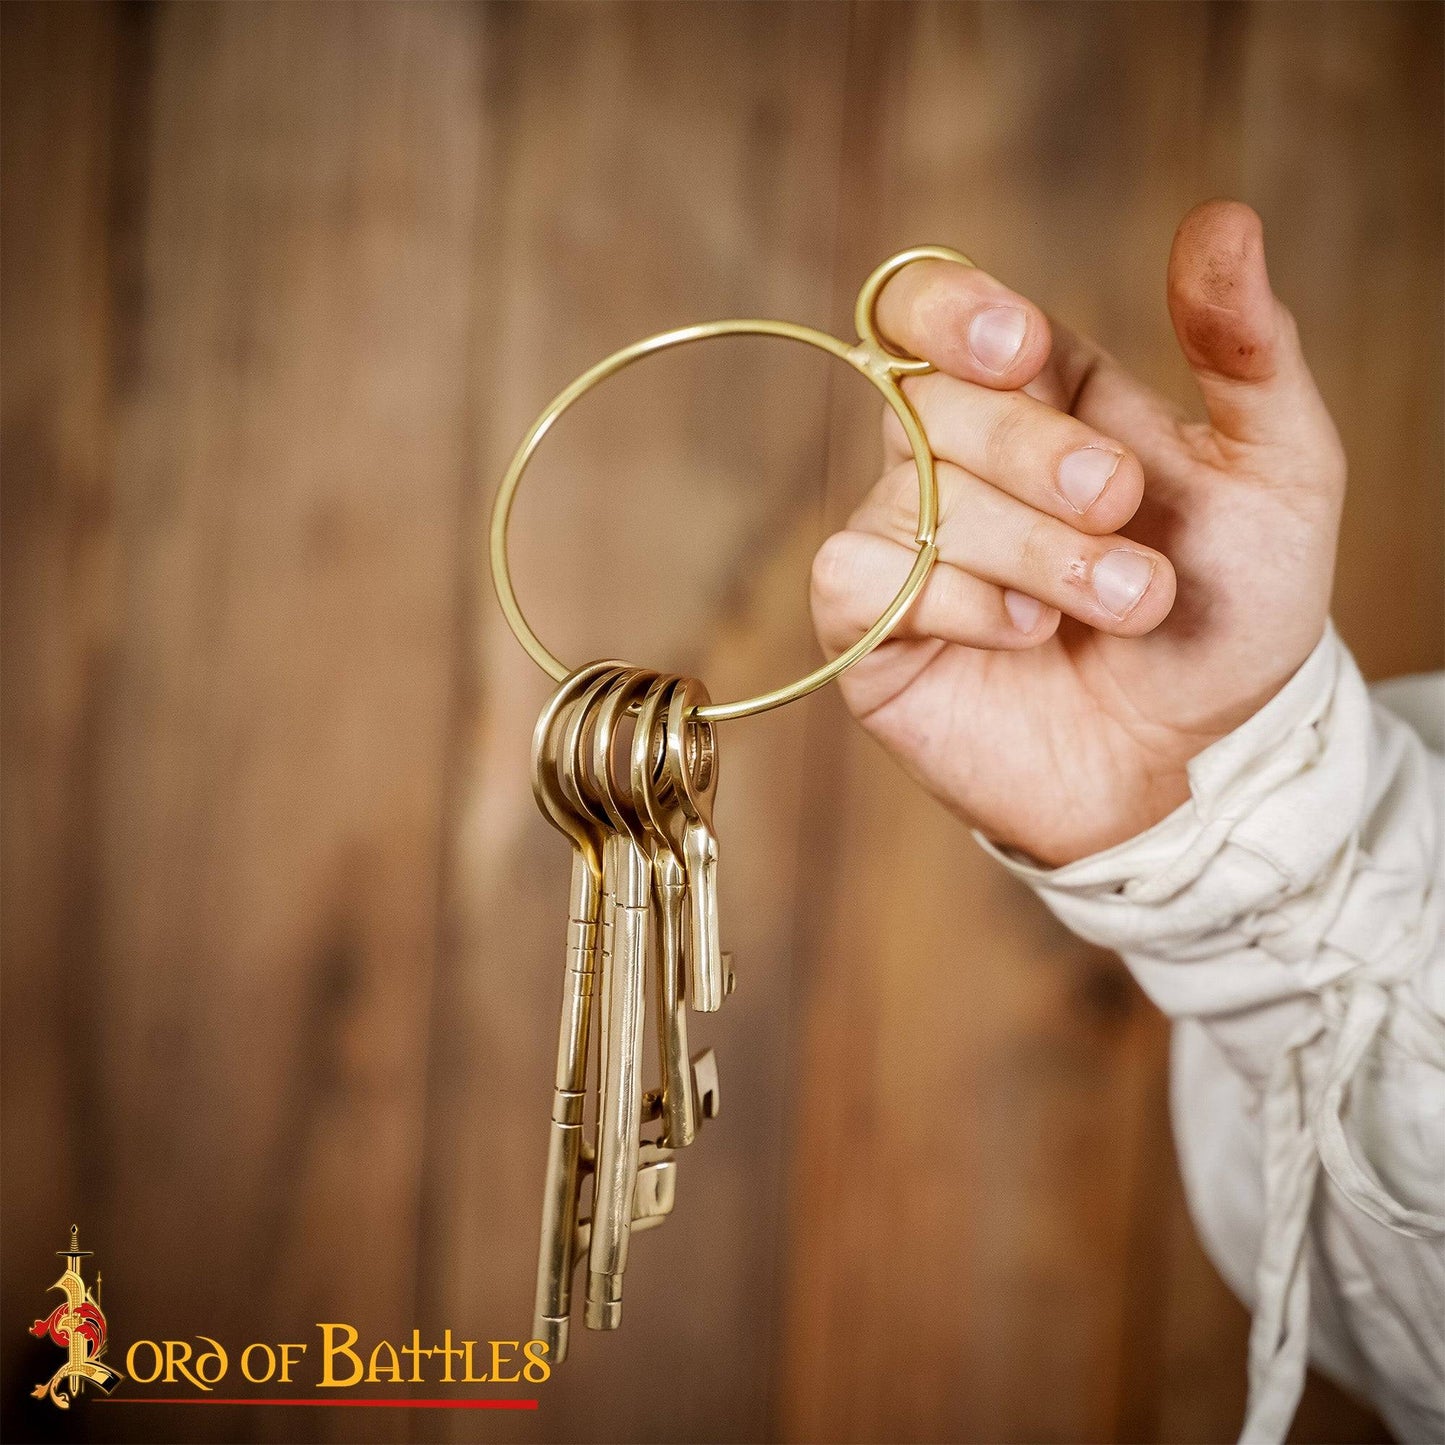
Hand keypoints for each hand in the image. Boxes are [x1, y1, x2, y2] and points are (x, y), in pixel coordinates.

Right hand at [810, 201, 1345, 866]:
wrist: (1202, 762)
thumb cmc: (1232, 618)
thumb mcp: (1277, 474)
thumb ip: (1247, 351)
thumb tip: (1220, 219)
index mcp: (1035, 400)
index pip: (928, 308)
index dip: (951, 311)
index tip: (1026, 350)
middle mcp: (953, 462)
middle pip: (924, 400)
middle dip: (1030, 454)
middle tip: (1121, 507)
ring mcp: (905, 548)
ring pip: (908, 496)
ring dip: (1029, 548)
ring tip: (1125, 604)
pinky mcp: (872, 632)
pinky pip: (861, 579)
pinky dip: (953, 601)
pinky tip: (1026, 636)